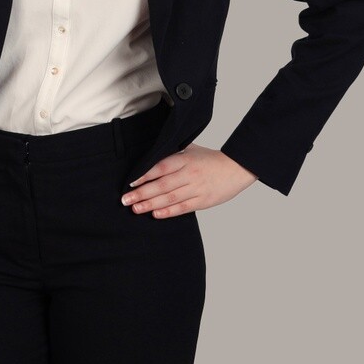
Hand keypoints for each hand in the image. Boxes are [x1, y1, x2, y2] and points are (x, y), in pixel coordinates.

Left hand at [120, 144, 257, 216]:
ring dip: (151, 204)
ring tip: (136, 208)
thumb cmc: (211, 158)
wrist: (237, 167)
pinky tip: (156, 214)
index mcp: (185, 159)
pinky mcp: (203, 201)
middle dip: (142, 193)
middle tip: (125, 200)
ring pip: (170, 198)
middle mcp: (189, 174)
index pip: (161, 167)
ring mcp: (196, 188)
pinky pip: (183, 208)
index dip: (144, 175)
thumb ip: (172, 152)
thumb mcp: (191, 149)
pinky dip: (169, 212)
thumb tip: (150, 154)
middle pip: (162, 185)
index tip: (130, 183)